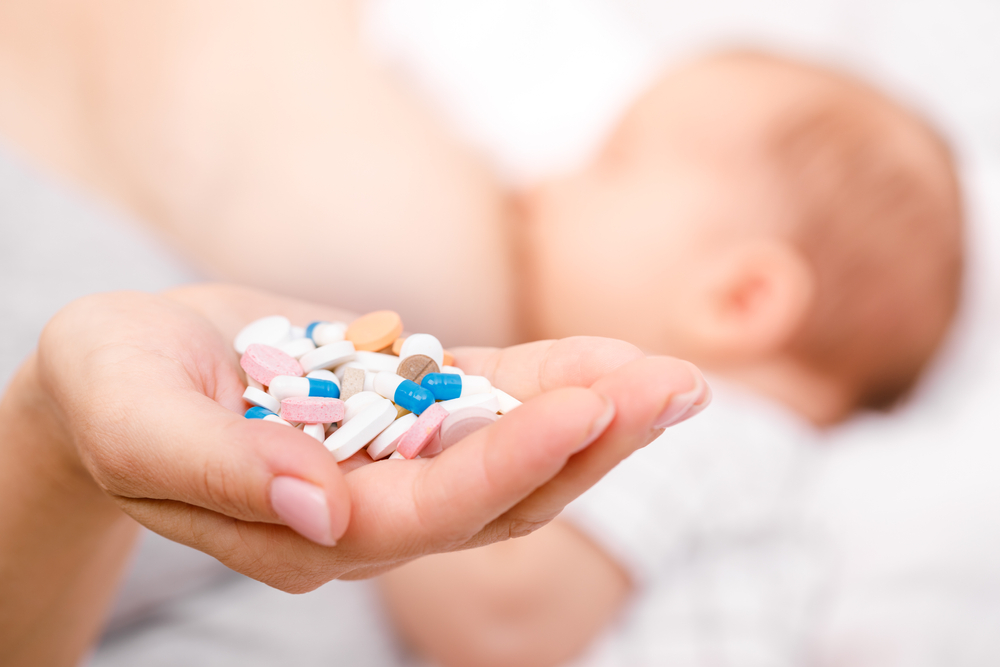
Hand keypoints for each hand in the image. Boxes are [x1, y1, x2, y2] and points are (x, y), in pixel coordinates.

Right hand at [36, 284, 708, 590]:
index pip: (424, 514)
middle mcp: (364, 511)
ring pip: (512, 456)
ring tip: (675, 380)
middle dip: (589, 443)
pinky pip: (487, 400)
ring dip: (594, 415)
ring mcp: (392, 462)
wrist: (124, 369)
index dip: (508, 464)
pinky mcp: (402, 410)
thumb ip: (216, 471)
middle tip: (676, 390)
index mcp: (302, 528)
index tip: (588, 406)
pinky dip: (549, 380)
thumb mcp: (132, 420)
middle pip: (497, 495)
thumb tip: (319, 505)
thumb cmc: (111, 392)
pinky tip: (611, 361)